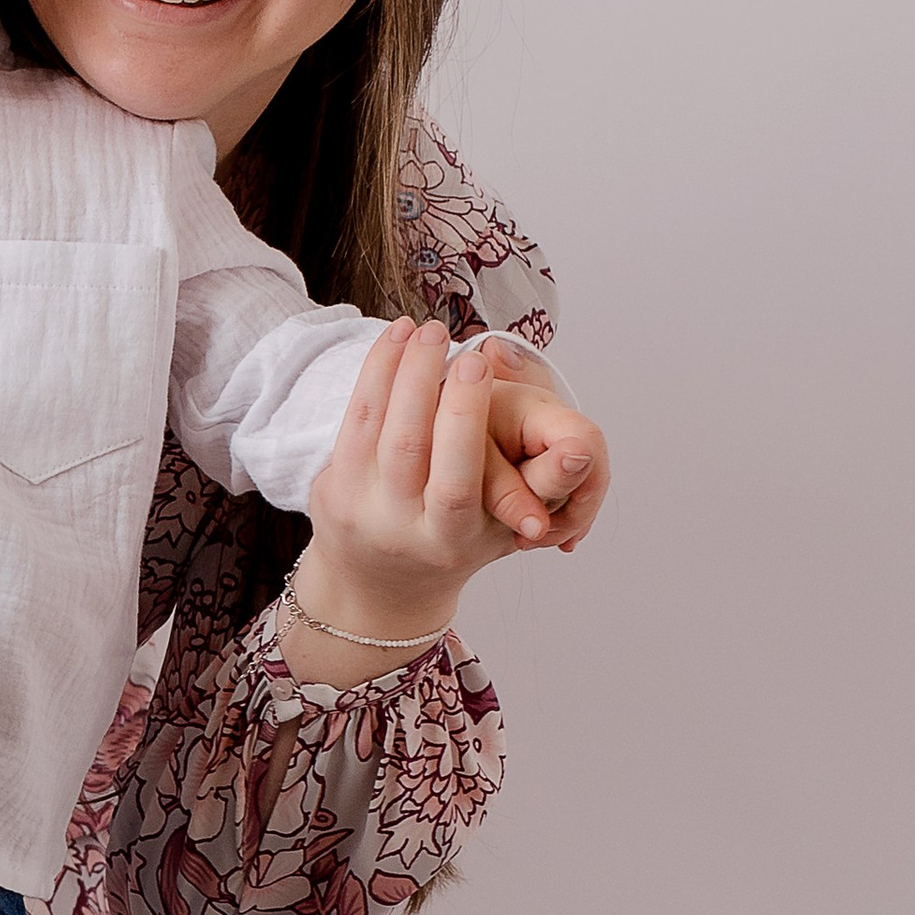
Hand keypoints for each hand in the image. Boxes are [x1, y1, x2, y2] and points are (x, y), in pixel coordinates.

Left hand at [289, 320, 589, 676]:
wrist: (382, 585)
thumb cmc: (460, 542)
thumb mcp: (505, 526)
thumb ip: (539, 484)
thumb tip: (580, 451)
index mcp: (451, 539)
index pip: (459, 482)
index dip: (468, 419)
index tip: (483, 365)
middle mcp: (401, 527)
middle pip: (411, 445)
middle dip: (432, 384)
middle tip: (453, 340)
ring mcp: (362, 506)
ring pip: (378, 426)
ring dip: (404, 369)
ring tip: (428, 329)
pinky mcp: (333, 486)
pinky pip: (353, 417)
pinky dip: (376, 372)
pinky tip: (397, 338)